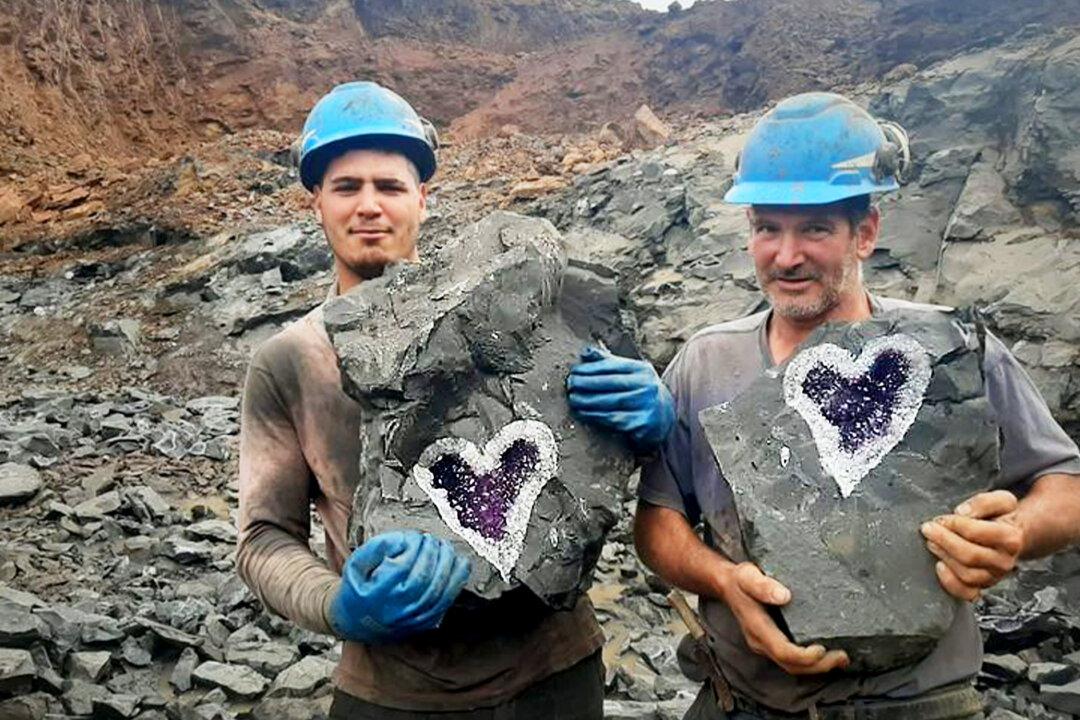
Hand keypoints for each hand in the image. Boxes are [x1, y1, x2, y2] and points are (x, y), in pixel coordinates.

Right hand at [328, 531, 470, 643]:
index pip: (401, 567)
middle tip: (432, 539)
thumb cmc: (358, 588)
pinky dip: (458, 581)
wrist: (356, 621)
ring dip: (447, 564)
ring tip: (445, 547)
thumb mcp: (356, 564)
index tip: (416, 536)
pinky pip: (447, 601)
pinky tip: (461, 564)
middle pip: (423, 578)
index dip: (413, 548)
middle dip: (432, 553)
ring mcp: (413, 620)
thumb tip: (405, 539)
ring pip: (438, 591)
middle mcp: (396, 611)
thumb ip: (377, 547)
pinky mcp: (426, 622)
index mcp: (376, 596)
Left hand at [566, 346, 674, 448]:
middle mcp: (647, 386)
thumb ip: (608, 362)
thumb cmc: (640, 390)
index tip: (574, 371)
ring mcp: (646, 406)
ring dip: (588, 402)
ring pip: (611, 402)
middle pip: (611, 383)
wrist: (664, 417)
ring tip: (573, 400)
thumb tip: (585, 352)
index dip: (591, 368)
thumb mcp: (630, 372)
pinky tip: (583, 413)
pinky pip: (613, 419)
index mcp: (642, 369)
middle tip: (570, 385)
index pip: (613, 366)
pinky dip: (596, 416)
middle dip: (587, 384)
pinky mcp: (641, 424)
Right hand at [719, 562, 848, 674]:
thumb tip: (784, 596)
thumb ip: (763, 585)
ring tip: (840, 659)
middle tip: (841, 657)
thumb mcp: (748, 576)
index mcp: (757, 627)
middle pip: (790, 665)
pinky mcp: (771, 642)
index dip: (803, 656)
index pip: (782, 651)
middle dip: (817, 666)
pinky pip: (791, 660)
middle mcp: (761, 641)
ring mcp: (765, 644)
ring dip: (816, 667)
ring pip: (791, 666)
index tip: (822, 649)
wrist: (727, 585)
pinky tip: (825, 654)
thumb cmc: (739, 580)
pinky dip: (810, 662)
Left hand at [921, 490, 1022, 601]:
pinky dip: (950, 583)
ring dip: (944, 556)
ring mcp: (994, 577)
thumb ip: (983, 502)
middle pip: (969, 555)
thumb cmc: (1000, 518)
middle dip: (944, 540)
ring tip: (932, 542)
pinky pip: (967, 593)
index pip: (977, 533)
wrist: (1010, 536)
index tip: (942, 518)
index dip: (955, 524)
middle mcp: (1004, 561)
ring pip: (966, 574)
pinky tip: (939, 566)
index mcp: (1010, 539)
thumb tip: (962, 512)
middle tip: (929, 529)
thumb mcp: (1000, 500)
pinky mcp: (983, 587)